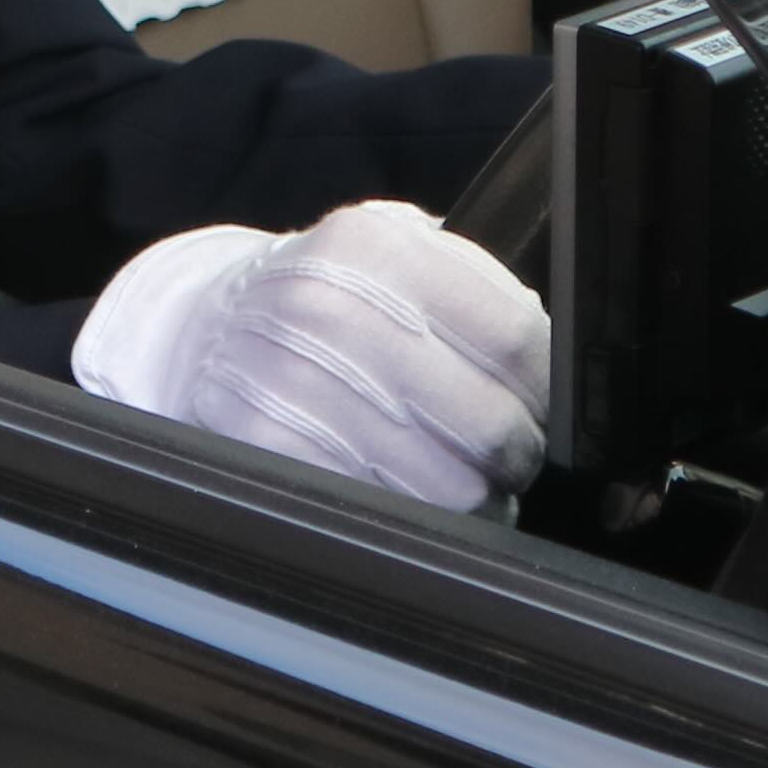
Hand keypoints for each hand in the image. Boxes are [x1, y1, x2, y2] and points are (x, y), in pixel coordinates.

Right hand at [72, 199, 549, 512]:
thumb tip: (560, 365)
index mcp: (377, 248)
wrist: (207, 327)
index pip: (515, 339)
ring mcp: (294, 382)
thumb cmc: (327, 297)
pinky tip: (404, 493)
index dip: (544, 389)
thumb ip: (473, 290)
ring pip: (447, 486)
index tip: (541, 406)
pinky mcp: (267, 446)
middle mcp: (330, 309)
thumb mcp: (391, 254)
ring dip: (470, 498)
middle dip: (513, 452)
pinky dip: (410, 519)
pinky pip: (383, 511)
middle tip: (503, 453)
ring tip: (454, 477)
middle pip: (490, 422)